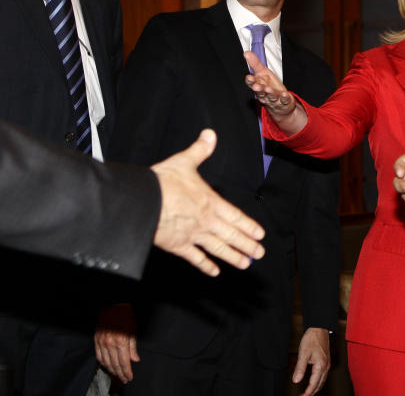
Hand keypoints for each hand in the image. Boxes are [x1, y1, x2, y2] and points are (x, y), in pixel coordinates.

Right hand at [95, 304, 137, 383]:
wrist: (113, 307)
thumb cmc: (125, 317)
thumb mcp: (133, 331)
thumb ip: (133, 347)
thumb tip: (135, 359)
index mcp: (120, 342)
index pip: (123, 362)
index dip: (126, 371)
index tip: (129, 377)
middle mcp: (109, 344)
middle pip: (114, 364)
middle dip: (120, 373)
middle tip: (124, 379)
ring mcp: (101, 342)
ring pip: (106, 362)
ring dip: (111, 370)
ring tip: (117, 375)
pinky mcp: (96, 340)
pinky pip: (98, 356)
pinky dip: (103, 363)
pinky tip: (107, 366)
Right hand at [152, 129, 265, 275]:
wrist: (141, 202)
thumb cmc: (162, 182)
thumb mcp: (184, 162)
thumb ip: (200, 150)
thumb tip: (210, 135)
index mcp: (210, 202)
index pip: (236, 216)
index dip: (249, 226)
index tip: (260, 235)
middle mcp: (206, 221)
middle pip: (231, 236)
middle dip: (247, 245)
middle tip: (259, 254)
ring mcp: (192, 235)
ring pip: (218, 249)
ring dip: (233, 256)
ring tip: (245, 264)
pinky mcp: (177, 246)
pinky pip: (195, 258)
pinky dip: (205, 265)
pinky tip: (214, 271)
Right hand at [244, 51, 306, 134]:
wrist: (279, 103)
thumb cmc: (269, 86)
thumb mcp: (262, 72)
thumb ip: (255, 64)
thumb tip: (246, 53)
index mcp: (259, 85)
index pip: (253, 83)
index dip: (251, 81)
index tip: (249, 77)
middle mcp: (265, 94)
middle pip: (261, 92)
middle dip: (259, 89)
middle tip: (256, 86)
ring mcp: (274, 99)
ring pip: (271, 97)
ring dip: (270, 93)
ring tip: (269, 89)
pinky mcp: (284, 102)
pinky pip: (284, 100)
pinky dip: (284, 98)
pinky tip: (285, 94)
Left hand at [293, 327, 330, 394]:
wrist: (319, 328)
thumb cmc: (312, 339)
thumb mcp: (303, 354)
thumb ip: (300, 368)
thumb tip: (296, 380)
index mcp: (321, 366)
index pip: (314, 384)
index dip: (307, 393)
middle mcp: (326, 366)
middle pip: (319, 385)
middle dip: (312, 392)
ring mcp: (327, 364)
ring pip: (322, 381)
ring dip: (315, 388)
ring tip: (307, 392)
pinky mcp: (326, 361)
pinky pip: (323, 375)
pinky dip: (318, 381)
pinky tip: (313, 381)